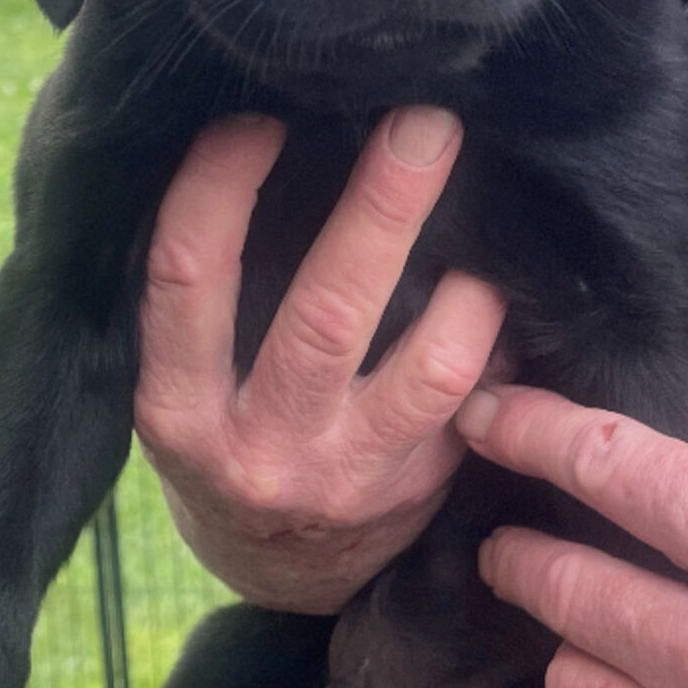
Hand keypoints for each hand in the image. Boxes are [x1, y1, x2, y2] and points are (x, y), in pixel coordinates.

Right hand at [135, 108, 506, 611]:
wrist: (277, 572)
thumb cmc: (220, 439)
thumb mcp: (180, 385)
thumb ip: (201, 298)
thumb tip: (263, 143)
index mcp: (179, 413)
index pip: (188, 281)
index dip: (218, 188)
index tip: (258, 115)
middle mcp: (265, 452)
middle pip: (328, 315)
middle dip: (383, 207)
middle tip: (426, 121)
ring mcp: (351, 480)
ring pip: (433, 368)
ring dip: (470, 283)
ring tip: (488, 215)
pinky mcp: (420, 493)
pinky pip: (479, 399)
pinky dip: (501, 335)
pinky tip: (508, 284)